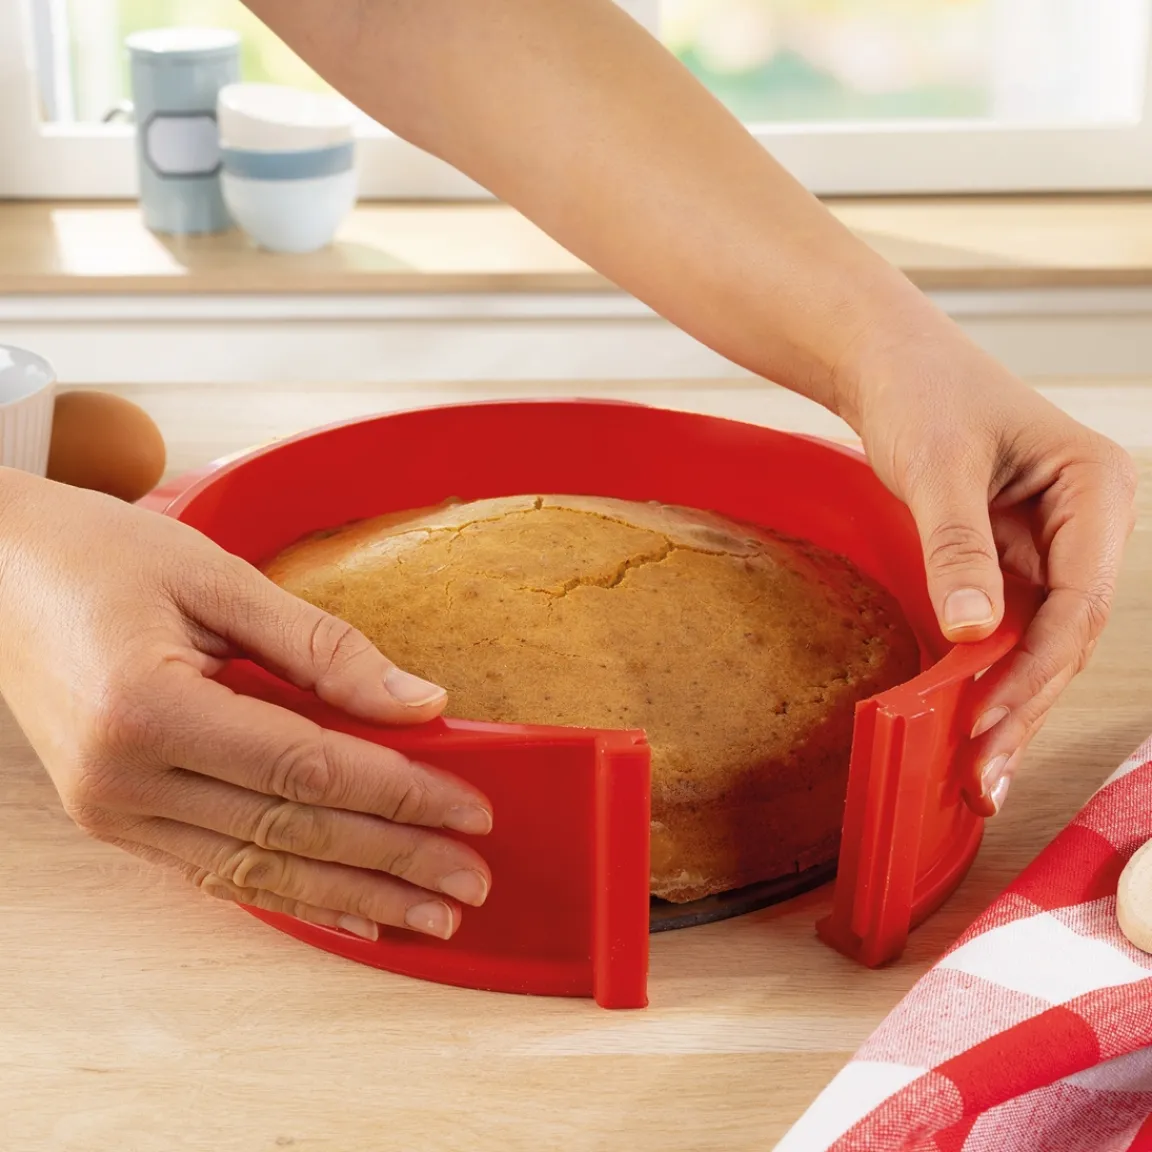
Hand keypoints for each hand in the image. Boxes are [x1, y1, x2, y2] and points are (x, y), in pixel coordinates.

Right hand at [0, 470, 492, 940]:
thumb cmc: (104, 558)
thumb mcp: (218, 578)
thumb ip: (323, 647)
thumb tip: (422, 703)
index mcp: (147, 710)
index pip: (305, 768)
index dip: (397, 792)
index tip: (468, 810)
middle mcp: (124, 780)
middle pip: (289, 831)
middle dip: (392, 859)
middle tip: (471, 881)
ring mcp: (115, 812)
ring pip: (259, 869)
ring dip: (353, 896)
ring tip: (431, 916)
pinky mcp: (120, 820)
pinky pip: (220, 871)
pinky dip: (293, 895)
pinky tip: (352, 913)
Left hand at [842, 333, 1137, 813]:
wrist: (884, 361)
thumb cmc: (920, 389)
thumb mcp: (937, 466)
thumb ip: (958, 547)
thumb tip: (975, 633)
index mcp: (1094, 490)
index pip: (1081, 603)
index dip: (1037, 670)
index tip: (990, 722)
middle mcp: (1084, 525)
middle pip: (1066, 634)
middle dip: (1024, 704)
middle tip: (983, 775)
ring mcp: (1049, 544)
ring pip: (1039, 641)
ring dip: (1008, 702)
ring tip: (975, 771)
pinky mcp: (1009, 558)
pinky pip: (1006, 626)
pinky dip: (985, 672)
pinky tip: (964, 719)